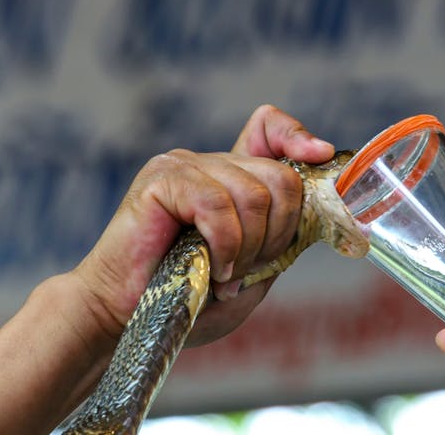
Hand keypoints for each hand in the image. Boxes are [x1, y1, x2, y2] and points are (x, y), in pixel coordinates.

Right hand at [75, 105, 334, 346]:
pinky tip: (212, 270)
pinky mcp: (161, 180)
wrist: (124, 316)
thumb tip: (314, 209)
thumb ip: (278, 239)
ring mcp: (183, 166)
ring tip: (224, 276)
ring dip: (248, 248)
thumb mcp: (249, 271)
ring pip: (253, 194)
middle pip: (280, 177)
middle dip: (277, 234)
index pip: (268, 127)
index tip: (320, 156)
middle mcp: (208, 164)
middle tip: (247, 269)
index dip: (296, 137)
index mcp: (229, 178)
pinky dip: (225, 246)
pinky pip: (217, 204)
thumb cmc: (186, 298)